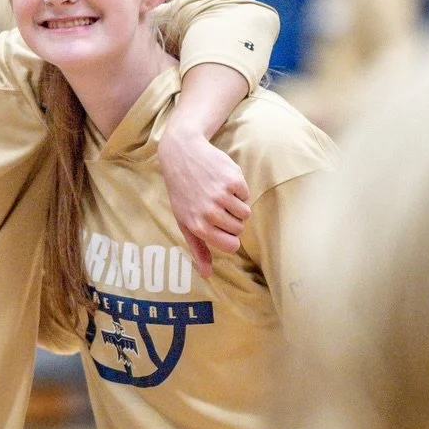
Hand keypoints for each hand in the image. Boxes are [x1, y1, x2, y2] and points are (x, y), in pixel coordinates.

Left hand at [157, 125, 249, 277]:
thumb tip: (207, 275)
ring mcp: (221, 196)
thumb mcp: (184, 221)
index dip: (230, 237)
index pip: (231, 245)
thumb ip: (197, 248)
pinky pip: (246, 195)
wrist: (182, 154)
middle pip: (239, 229)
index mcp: (198, 226)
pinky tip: (222, 181)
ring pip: (245, 213)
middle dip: (232, 220)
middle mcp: (210, 213)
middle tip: (216, 206)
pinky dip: (238, 190)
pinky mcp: (233, 180)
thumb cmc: (182, 191)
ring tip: (219, 194)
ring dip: (236, 205)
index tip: (221, 228)